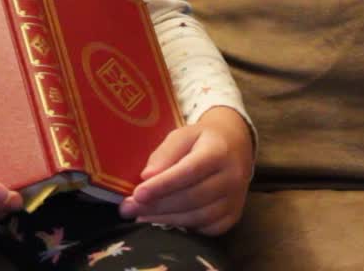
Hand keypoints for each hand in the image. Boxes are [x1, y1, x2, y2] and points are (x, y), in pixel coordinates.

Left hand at [119, 106, 253, 234]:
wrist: (235, 147)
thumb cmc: (201, 140)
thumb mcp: (182, 135)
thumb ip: (165, 154)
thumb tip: (147, 177)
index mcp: (218, 152)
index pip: (189, 171)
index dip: (162, 185)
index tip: (137, 194)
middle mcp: (232, 177)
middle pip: (192, 197)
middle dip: (157, 205)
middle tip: (128, 209)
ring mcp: (235, 199)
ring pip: (198, 216)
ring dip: (165, 219)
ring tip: (139, 216)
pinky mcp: (234, 215)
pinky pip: (207, 228)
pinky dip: (183, 226)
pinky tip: (163, 221)